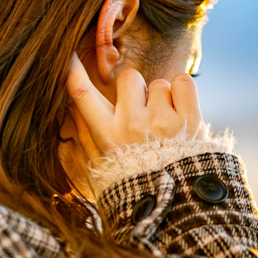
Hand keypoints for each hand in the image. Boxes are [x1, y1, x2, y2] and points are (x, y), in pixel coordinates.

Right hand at [60, 52, 203, 175]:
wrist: (181, 204)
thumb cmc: (142, 181)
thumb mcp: (107, 164)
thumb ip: (91, 136)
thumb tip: (73, 110)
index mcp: (107, 135)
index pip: (81, 93)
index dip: (73, 69)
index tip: (68, 53)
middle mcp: (131, 125)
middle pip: (129, 77)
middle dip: (138, 89)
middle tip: (146, 114)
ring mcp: (160, 121)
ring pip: (159, 83)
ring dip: (164, 98)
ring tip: (167, 125)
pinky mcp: (189, 120)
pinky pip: (183, 81)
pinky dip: (184, 91)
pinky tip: (184, 112)